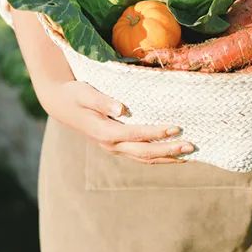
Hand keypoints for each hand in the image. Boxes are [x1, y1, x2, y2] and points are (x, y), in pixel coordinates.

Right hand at [39, 80, 193, 163]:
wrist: (61, 105)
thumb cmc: (74, 94)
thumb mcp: (85, 92)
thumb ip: (103, 101)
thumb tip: (122, 109)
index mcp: (103, 132)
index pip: (135, 135)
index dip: (156, 133)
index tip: (176, 128)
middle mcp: (110, 144)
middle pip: (144, 152)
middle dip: (168, 150)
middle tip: (190, 146)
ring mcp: (114, 148)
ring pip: (144, 158)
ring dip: (167, 157)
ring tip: (188, 155)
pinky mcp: (117, 146)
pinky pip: (140, 156)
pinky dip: (158, 157)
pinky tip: (173, 155)